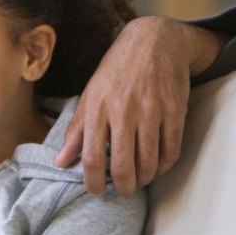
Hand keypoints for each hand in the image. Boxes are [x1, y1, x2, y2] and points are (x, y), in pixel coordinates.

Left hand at [57, 16, 223, 194]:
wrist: (152, 42)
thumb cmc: (115, 72)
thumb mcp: (89, 96)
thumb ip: (76, 131)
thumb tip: (61, 161)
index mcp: (98, 109)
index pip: (92, 157)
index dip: (91, 181)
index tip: (94, 191)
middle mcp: (124, 112)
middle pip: (123, 165)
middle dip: (121, 187)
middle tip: (120, 191)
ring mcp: (152, 112)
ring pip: (149, 162)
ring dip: (143, 179)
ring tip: (137, 182)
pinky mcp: (175, 111)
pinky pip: (171, 150)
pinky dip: (164, 166)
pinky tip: (156, 168)